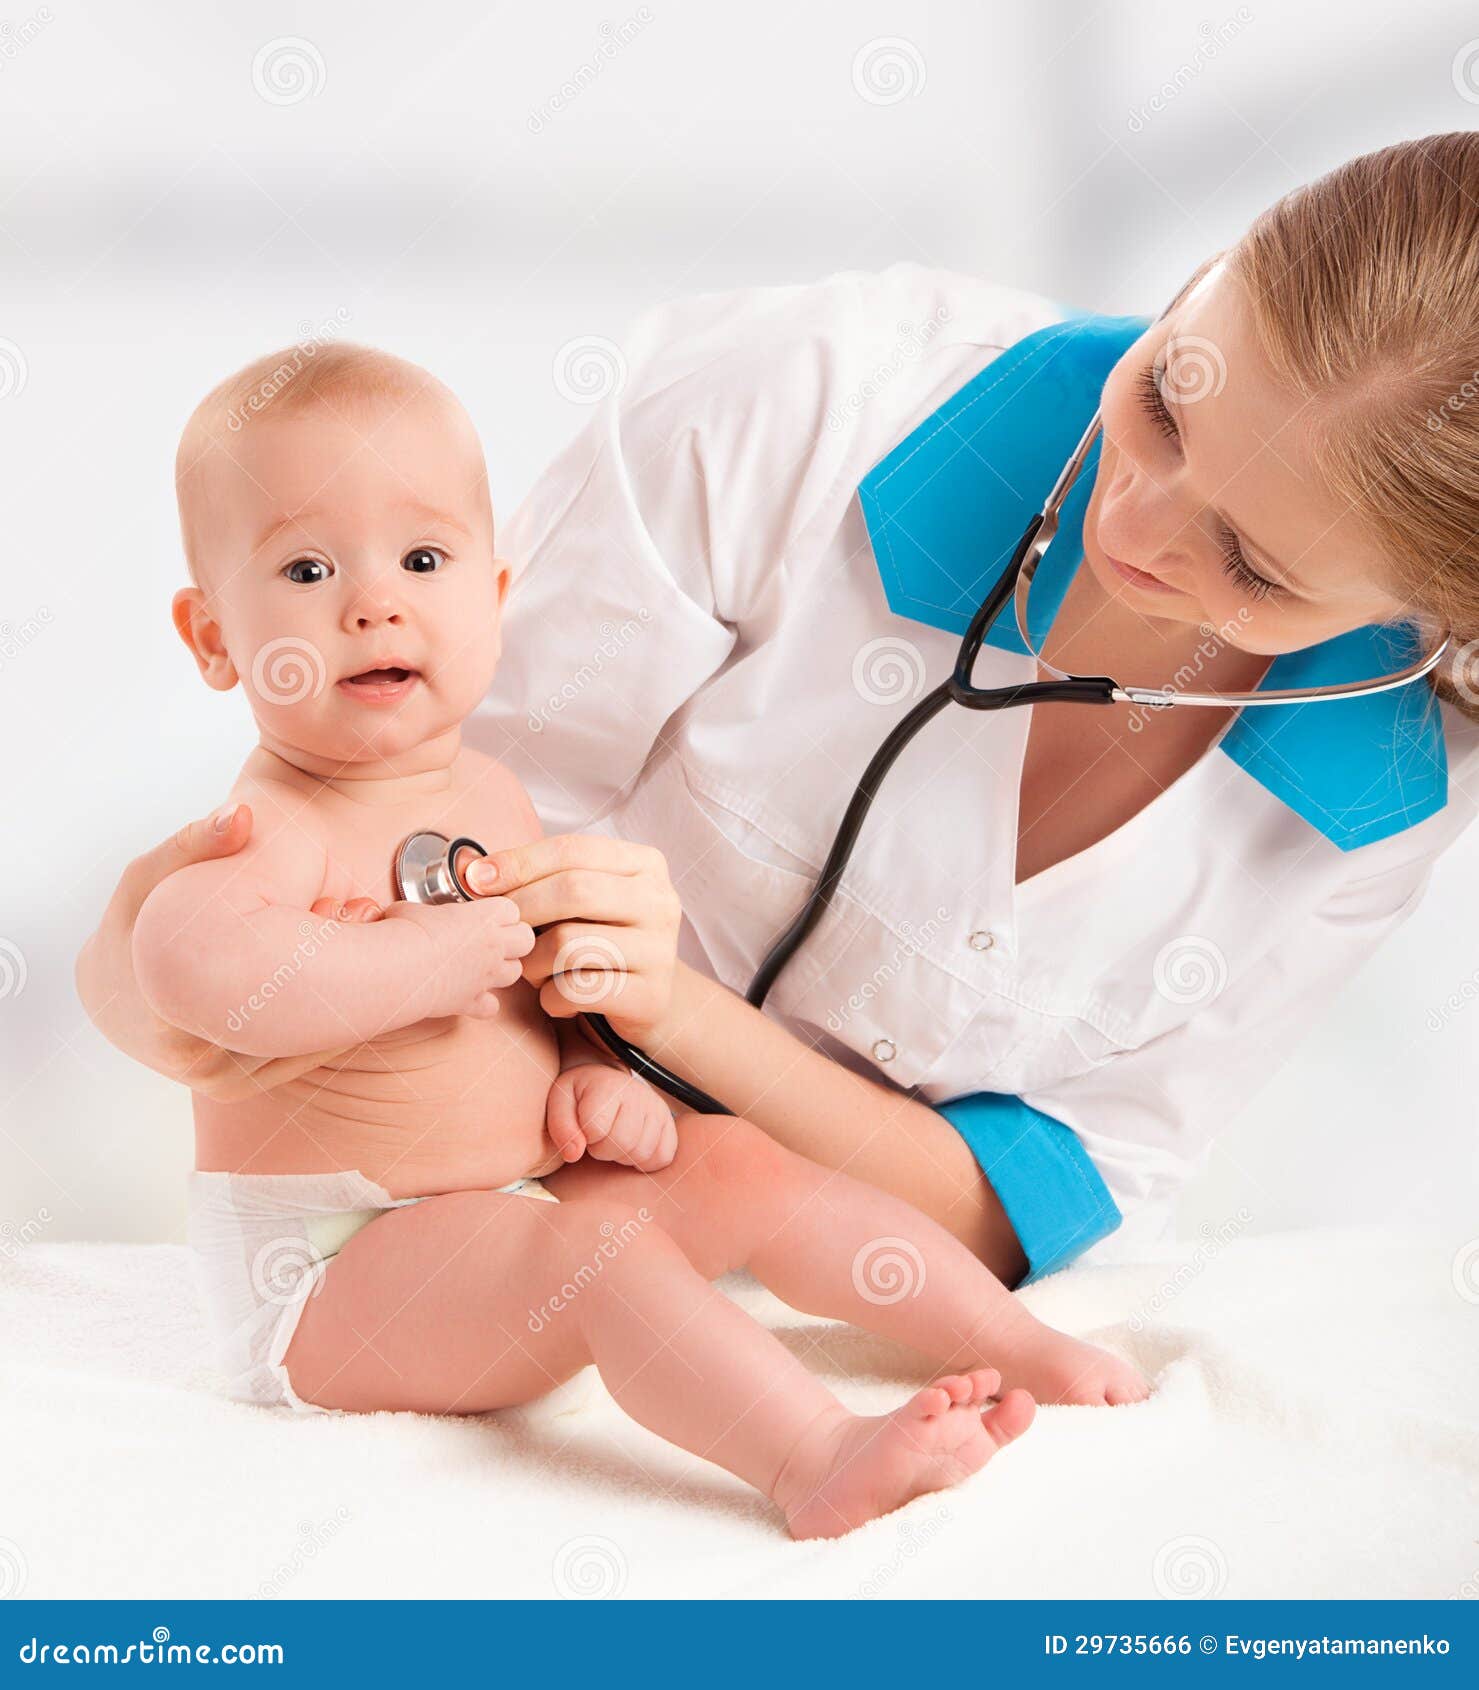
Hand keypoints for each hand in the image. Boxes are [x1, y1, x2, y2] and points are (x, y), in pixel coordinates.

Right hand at [75, 804, 383, 1102]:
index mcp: (160, 998)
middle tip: (368, 921)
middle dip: (338, 967)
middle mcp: (185, 1048)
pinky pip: (293, 1060)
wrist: (115, 989)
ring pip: (297, 1043)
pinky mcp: (231, 1086)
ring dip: (340, 1001)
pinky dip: (328, 1027)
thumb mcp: (152, 875)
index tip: (355, 906)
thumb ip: (196, 842)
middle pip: (288, 1015)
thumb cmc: (136, 922)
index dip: (321, 936)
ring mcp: (210, 1075)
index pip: (265, 977)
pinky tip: (356, 987)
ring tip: (364, 941)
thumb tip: (240, 816)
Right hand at [381, 897, 535, 1018]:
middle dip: (514, 940)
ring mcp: (486, 976)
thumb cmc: (408, 932)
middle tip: (493, 940)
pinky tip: (467, 996)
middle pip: (526, 939)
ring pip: (515, 973)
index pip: (511, 910)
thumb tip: (411, 912)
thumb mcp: (416, 908)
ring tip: (480, 966)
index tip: (483, 916)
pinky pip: (491, 1007)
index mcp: (485, 917)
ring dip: (502, 970)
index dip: (498, 913)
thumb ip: (426, 911)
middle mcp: (494, 946)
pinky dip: (483, 1004)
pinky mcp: (472, 1001)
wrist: (401, 967)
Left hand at [460, 835, 681, 1042]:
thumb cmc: (603, 940)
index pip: (572, 850)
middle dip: (523, 908)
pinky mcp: (650, 994)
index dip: (519, 863)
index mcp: (643, 864)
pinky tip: (557, 997)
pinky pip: (577, 990)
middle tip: (499, 930)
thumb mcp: (582, 901)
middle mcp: (659, 901)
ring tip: (535, 971)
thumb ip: (540, 879)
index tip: (477, 879)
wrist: (651, 999)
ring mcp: (660, 949)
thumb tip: (473, 872)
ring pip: (569, 944)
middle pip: (574, 891)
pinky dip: (551, 997)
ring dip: (534, 962)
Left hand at [545, 1063, 676, 1170]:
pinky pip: (662, 1157)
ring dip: (623, 1156)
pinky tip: (630, 1148)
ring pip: (642, 1153)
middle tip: (597, 1138)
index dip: (583, 1138)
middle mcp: (638, 1093)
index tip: (582, 1128)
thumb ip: (561, 1128)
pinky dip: (645, 1161)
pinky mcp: (669, 1123)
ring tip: (613, 1140)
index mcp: (607, 1084)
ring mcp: (657, 1107)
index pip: (595, 1130)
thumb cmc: (579, 1097)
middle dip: (603, 1149)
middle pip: (622, 1143)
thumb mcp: (559, 1104)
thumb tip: (575, 1154)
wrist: (604, 1083)